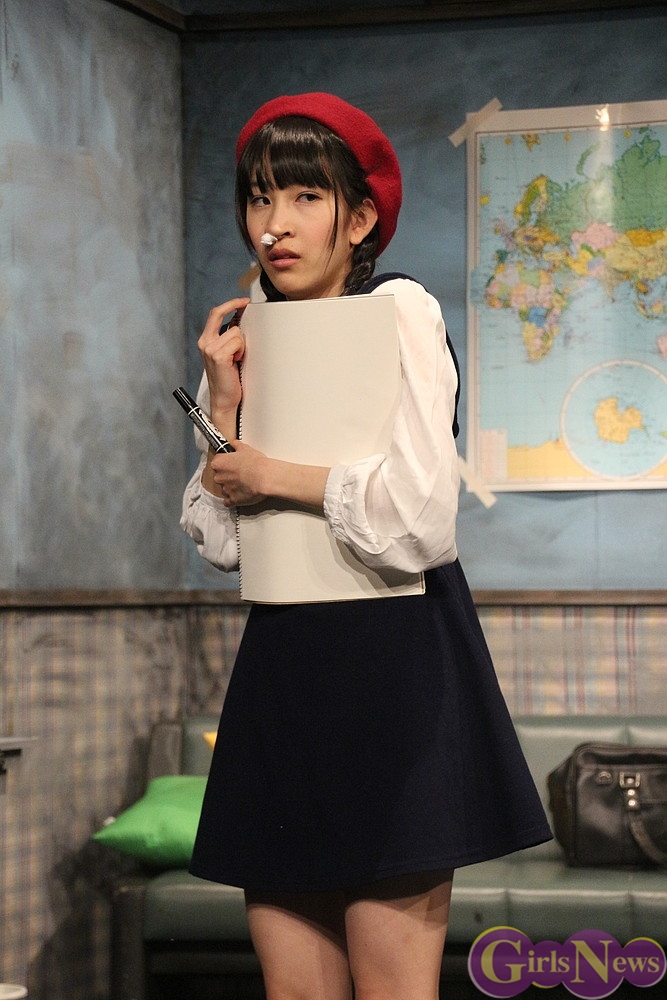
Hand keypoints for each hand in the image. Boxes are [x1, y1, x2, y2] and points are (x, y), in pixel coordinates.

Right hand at [197, 297, 249, 431]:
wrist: (225, 399)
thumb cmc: (229, 379)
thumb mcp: (227, 354)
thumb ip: (229, 338)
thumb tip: (240, 322)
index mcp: (206, 341)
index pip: (215, 314)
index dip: (229, 304)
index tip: (243, 301)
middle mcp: (205, 342)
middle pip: (220, 314)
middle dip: (234, 308)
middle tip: (247, 305)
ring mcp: (210, 349)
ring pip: (236, 332)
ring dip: (241, 345)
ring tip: (237, 359)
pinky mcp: (218, 356)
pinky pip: (238, 342)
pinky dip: (241, 351)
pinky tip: (237, 362)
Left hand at [209, 442, 267, 507]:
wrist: (265, 477)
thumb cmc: (255, 463)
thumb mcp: (246, 449)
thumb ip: (237, 446)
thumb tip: (235, 444)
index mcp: (219, 463)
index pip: (217, 462)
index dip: (225, 462)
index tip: (231, 463)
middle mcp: (219, 477)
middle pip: (219, 476)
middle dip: (228, 476)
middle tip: (239, 473)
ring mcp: (225, 490)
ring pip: (224, 489)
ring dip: (231, 487)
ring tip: (243, 484)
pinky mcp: (232, 500)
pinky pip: (229, 501)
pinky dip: (233, 499)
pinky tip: (240, 494)